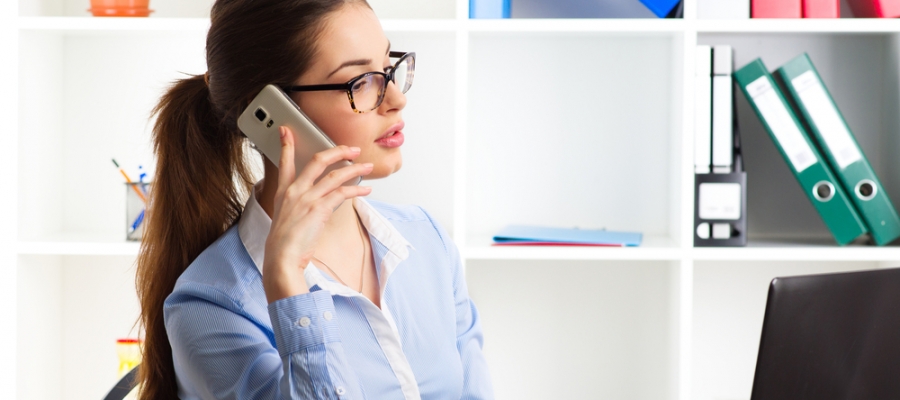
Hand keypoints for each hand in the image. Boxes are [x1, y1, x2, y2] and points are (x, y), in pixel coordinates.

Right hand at [262, 126, 372, 302]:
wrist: (281, 259)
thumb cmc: (284, 246)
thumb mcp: (285, 221)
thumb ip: (298, 208)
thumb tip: (317, 204)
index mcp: (283, 193)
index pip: (284, 163)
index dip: (286, 145)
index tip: (286, 130)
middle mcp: (294, 191)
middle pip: (317, 161)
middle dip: (336, 151)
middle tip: (351, 148)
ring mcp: (306, 198)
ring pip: (335, 175)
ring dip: (354, 169)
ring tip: (367, 166)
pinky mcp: (319, 208)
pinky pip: (342, 192)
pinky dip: (356, 189)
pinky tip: (365, 190)